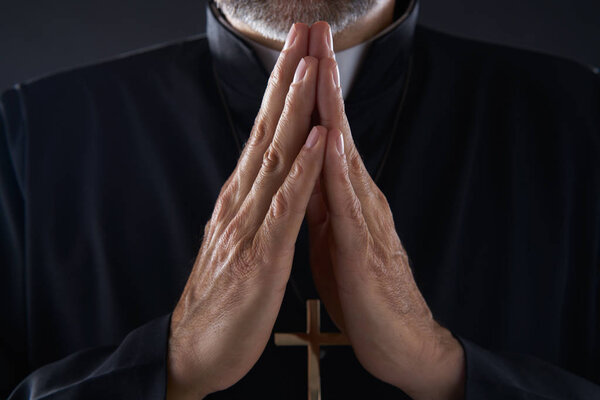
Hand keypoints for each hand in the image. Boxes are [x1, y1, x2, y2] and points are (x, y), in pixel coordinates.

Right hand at [167, 24, 327, 398]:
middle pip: (269, 130)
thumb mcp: (240, 239)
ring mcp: (249, 226)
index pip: (266, 132)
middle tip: (304, 33)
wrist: (195, 351)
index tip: (299, 51)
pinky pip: (285, 208)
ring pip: (275, 157)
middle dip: (289, 78)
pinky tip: (315, 141)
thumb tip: (268, 173)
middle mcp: (242, 202)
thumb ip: (255, 204)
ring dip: (296, 109)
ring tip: (311, 66)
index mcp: (243, 198)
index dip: (284, 89)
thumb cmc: (224, 296)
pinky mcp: (260, 257)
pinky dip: (301, 171)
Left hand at [306, 23, 465, 399]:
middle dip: (323, 79)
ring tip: (323, 64)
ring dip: (331, 108)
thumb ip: (320, 204)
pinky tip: (331, 139)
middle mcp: (357, 199)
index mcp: (343, 198)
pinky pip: (346, 203)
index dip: (311, 92)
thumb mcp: (332, 238)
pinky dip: (337, 169)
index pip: (324, 134)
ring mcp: (364, 219)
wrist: (398, 342)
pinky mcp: (364, 248)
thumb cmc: (363, 291)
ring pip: (342, 155)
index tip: (300, 52)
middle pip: (335, 130)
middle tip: (314, 32)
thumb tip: (304, 174)